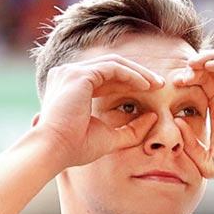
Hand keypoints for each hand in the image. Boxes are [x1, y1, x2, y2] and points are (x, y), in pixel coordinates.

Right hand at [35, 54, 163, 168]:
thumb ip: (131, 129)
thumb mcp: (110, 138)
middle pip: (111, 67)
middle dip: (138, 74)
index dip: (130, 83)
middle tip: (159, 84)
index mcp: (72, 88)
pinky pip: (112, 68)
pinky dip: (131, 75)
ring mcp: (72, 72)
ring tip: (156, 84)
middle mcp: (69, 75)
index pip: (106, 78)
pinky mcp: (79, 74)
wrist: (54, 150)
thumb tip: (153, 116)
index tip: (151, 93)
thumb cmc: (75, 148)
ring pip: (114, 63)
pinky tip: (146, 86)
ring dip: (138, 72)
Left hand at [172, 49, 213, 186]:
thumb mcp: (208, 162)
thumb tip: (175, 122)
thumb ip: (190, 146)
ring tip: (193, 65)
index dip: (184, 82)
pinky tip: (210, 66)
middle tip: (180, 78)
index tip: (172, 88)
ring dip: (206, 58)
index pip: (197, 85)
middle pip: (206, 70)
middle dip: (192, 69)